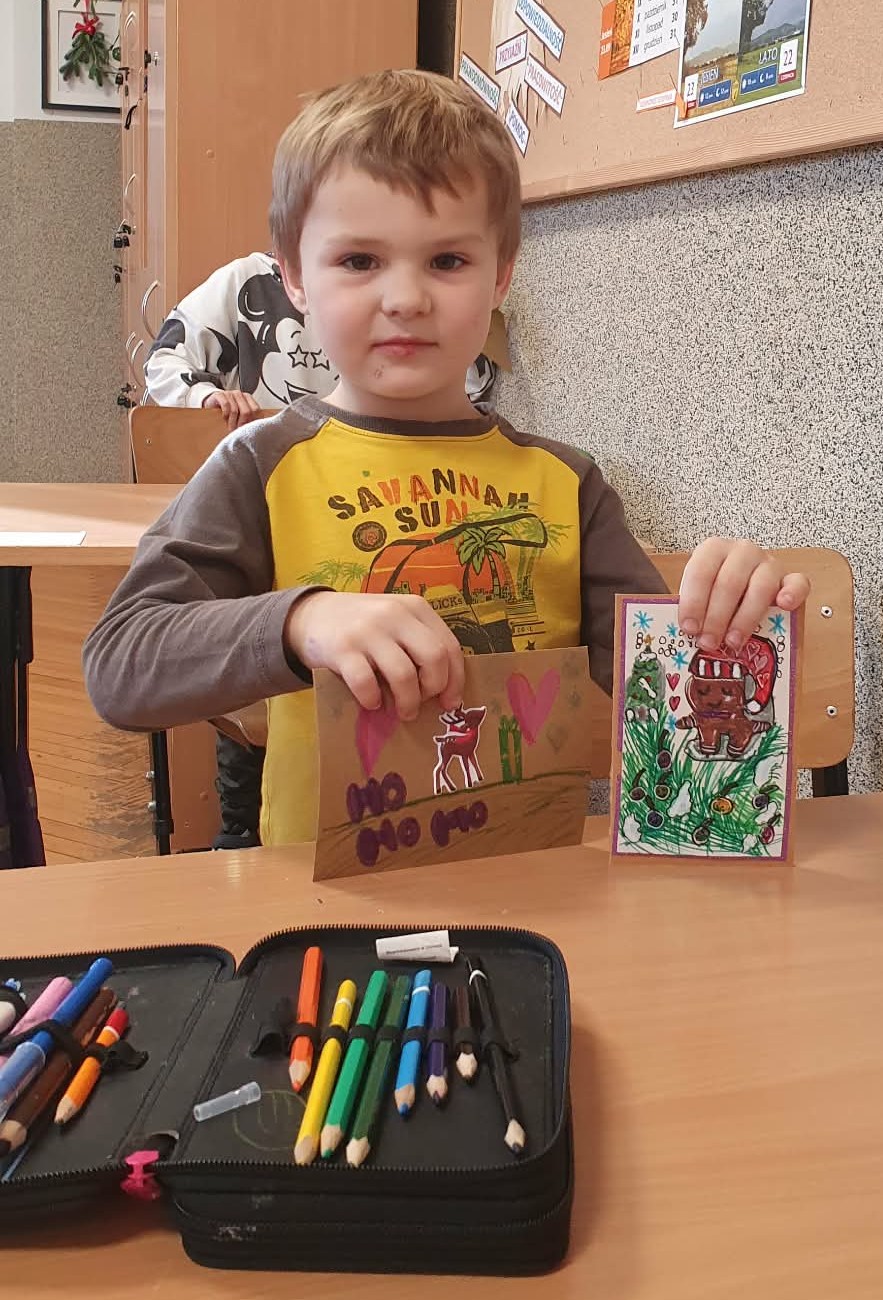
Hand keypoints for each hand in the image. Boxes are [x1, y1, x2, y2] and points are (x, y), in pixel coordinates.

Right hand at [203, 389, 260, 430]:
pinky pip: (226, 405)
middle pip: (247, 411)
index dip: (252, 422)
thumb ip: (248, 419)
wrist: (211, 403)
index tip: (248, 431)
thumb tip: (256, 432)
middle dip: (242, 424)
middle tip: (238, 432)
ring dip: (232, 422)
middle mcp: (240, 395)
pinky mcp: (220, 395)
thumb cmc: (227, 411)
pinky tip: (224, 418)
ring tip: (230, 428)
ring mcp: (230, 393)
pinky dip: (225, 414)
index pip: (256, 410)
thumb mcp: (239, 415)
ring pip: (235, 410)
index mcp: (248, 398)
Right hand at [284, 591, 464, 720]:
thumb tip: (446, 690)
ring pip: (404, 675)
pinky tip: (372, 702)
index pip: (450, 646)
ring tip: (402, 711)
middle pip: (433, 658)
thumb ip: (420, 644)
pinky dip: (373, 700)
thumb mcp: (397, 623)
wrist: (313, 615)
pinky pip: (366, 683)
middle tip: (423, 702)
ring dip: (407, 702)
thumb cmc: (364, 627)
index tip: (451, 702)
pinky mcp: (343, 648)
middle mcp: (394, 614)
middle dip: (434, 688)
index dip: (455, 680)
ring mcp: (368, 630)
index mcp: (415, 608)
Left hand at [678, 539, 809, 653]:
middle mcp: (742, 552)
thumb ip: (693, 609)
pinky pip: (797, 583)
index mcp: (714, 549)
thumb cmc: (715, 592)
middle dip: (716, 617)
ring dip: (745, 618)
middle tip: (708, 642)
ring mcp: (769, 563)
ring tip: (733, 641)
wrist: (740, 586)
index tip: (689, 628)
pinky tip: (784, 606)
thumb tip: (687, 632)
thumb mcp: (699, 596)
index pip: (701, 572)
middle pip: (729, 582)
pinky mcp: (790, 579)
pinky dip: (792, 594)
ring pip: (760, 587)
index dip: (694, 602)